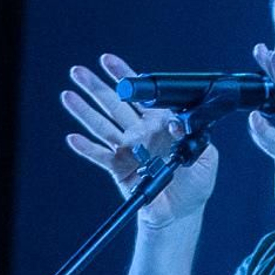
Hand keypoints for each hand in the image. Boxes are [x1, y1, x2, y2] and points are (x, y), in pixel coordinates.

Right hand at [62, 53, 216, 227]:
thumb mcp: (206, 156)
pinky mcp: (119, 168)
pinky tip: (74, 138)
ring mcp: (127, 149)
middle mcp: (139, 132)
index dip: (124, 76)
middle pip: (113, 104)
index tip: (108, 62)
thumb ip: (197, 136)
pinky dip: (86, 148)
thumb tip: (178, 123)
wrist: (182, 212)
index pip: (140, 95)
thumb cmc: (194, 184)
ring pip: (102, 125)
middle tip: (78, 71)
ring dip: (84, 110)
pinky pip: (101, 156)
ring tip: (68, 95)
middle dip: (95, 86)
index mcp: (159, 123)